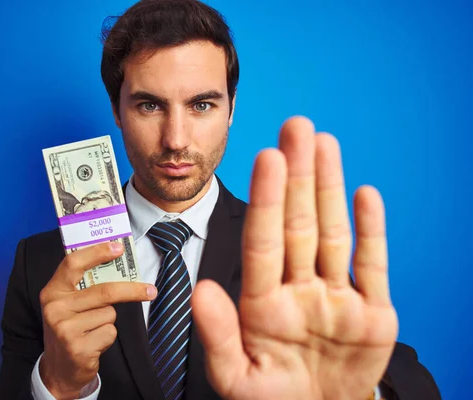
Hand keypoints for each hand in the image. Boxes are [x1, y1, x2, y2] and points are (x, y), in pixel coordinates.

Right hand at [39, 242, 156, 398]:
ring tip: (92, 330)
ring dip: (109, 321)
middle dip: (132, 290)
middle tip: (150, 290)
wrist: (58, 369)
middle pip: (104, 292)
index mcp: (52, 291)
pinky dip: (107, 336)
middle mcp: (55, 308)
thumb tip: (116, 263)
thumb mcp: (67, 304)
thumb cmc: (69, 328)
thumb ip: (84, 286)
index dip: (97, 252)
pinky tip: (93, 342)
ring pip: (109, 314)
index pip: (73, 264)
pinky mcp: (78, 347)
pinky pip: (109, 332)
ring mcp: (65, 329)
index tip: (118, 248)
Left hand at [192, 116, 397, 399]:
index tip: (266, 156)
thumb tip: (202, 292)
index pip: (263, 241)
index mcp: (263, 303)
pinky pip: (372, 264)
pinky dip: (370, 230)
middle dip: (298, 175)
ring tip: (325, 143)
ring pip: (332, 232)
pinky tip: (363, 193)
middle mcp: (300, 290)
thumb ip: (218, 335)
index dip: (265, 199)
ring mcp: (337, 298)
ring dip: (329, 187)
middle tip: (296, 126)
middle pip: (298, 223)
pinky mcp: (372, 312)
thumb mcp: (237, 378)